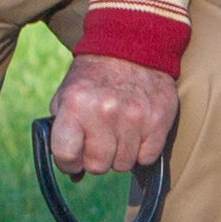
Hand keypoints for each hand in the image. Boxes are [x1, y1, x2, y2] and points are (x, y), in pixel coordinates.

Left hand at [47, 53, 181, 175]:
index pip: (66, 155)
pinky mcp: (158, 121)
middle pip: (98, 166)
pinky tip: (137, 130)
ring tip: (119, 130)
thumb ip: (62, 133)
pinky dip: (142, 150)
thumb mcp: (66, 96)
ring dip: (120, 153)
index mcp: (75, 104)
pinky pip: (146, 158)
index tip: (73, 155)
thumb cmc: (93, 77)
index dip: (68, 160)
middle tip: (100, 138)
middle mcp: (104, 112)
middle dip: (96, 157)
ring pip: (123, 165)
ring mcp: (134, 117)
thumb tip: (74, 174)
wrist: (133, 46)